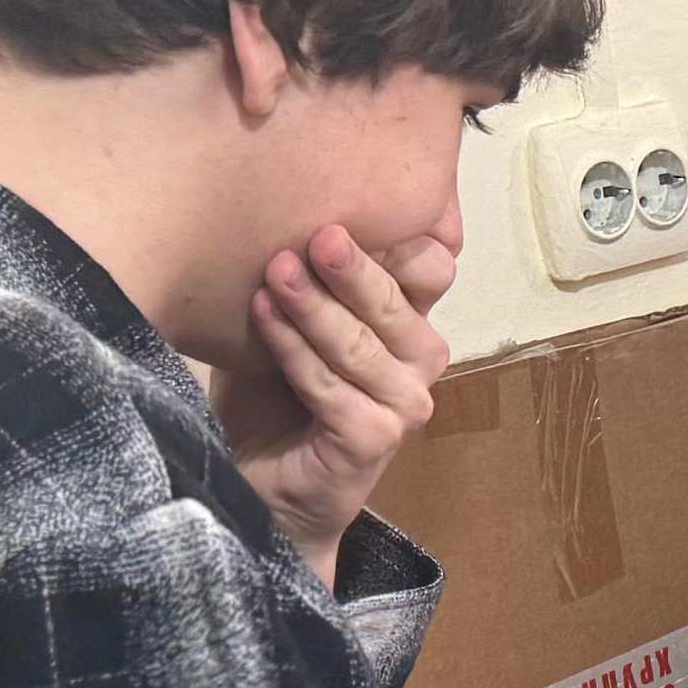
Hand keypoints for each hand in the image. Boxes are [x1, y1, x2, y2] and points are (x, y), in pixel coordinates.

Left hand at [215, 226, 451, 562]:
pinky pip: (331, 386)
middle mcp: (418, 361)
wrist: (258, 483)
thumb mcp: (289, 319)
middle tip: (316, 233)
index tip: (347, 204)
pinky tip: (263, 315)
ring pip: (362, 344)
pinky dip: (293, 349)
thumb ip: (307, 272)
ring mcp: (404, 404)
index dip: (399, 236)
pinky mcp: (375, 439)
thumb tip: (286, 204)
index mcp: (406, 323)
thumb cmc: (271, 395)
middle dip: (353, 265)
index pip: (429, 266)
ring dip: (315, 306)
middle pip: (398, 301)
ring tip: (274, 271)